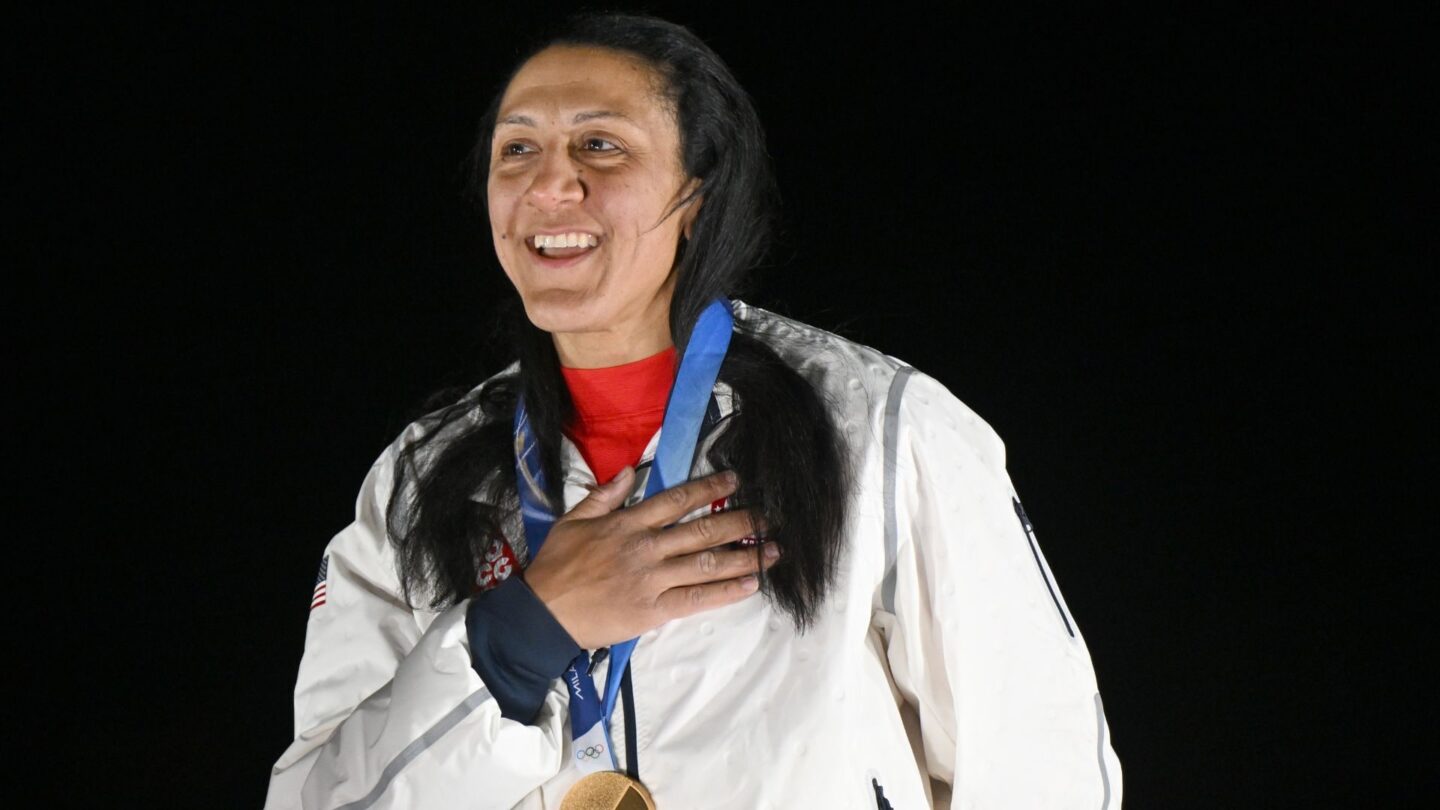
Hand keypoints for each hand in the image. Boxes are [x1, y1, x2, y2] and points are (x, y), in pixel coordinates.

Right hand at [523, 467, 777, 649]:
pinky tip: (751, 584)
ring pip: (707, 563)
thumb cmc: (556, 567)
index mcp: (628, 523)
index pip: (677, 500)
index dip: (708, 489)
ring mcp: (653, 579)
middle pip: (702, 530)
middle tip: (767, 516)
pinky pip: (698, 599)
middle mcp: (647, 548)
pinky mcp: (654, 610)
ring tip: (773, 550)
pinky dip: (727, 591)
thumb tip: (630, 473)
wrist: (543, 614)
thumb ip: (604, 496)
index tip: (733, 480)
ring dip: (744, 556)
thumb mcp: (572, 521)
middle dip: (739, 522)